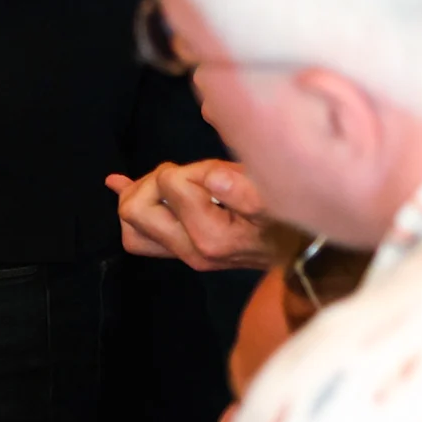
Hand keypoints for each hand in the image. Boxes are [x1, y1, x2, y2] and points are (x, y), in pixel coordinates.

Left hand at [107, 157, 277, 270]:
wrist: (303, 250)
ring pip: (131, 226)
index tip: (218, 172)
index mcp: (210, 236)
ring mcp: (184, 254)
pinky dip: (133, 202)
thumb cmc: (290, 217)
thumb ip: (242, 188)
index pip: (169, 184)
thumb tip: (212, 178)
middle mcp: (190, 251)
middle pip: (133, 210)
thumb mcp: (273, 197)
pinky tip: (118, 183)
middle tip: (183, 175)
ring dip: (142, 195)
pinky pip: (140, 234)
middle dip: (152, 181)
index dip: (192, 167)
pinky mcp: (184, 251)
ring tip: (165, 181)